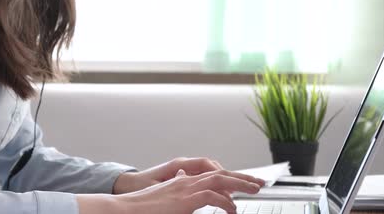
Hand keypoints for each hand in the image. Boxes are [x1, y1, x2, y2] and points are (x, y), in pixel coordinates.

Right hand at [114, 168, 263, 213]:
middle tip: (259, 183)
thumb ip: (177, 190)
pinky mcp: (184, 199)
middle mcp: (186, 180)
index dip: (230, 178)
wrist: (124, 209)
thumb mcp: (164, 197)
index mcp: (182, 181)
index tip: (243, 184)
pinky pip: (211, 197)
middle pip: (220, 174)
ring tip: (256, 189)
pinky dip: (225, 202)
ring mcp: (185, 188)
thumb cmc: (142, 207)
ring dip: (240, 184)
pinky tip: (232, 209)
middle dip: (242, 177)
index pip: (212, 175)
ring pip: (220, 180)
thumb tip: (184, 184)